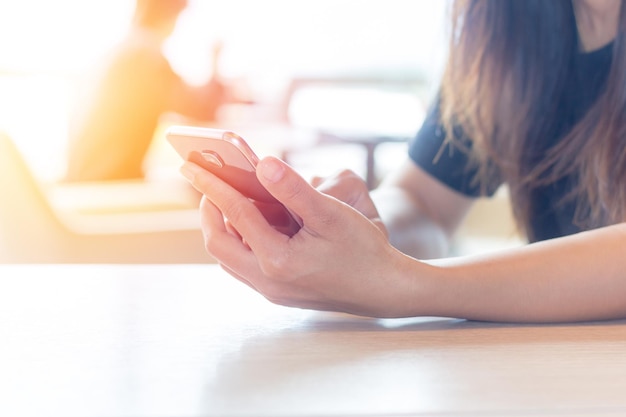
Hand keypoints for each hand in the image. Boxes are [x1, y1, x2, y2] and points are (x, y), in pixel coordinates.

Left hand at [180, 157, 417, 316]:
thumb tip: (263, 163)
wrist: (382, 289)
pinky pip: (244, 266)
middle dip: (209, 211)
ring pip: (229, 259)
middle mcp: (268, 281)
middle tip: (208, 183)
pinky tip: (252, 225)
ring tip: (226, 200)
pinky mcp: (278, 293)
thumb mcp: (331, 214)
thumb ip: (295, 189)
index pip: (235, 216)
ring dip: (223, 228)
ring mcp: (271, 291)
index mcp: (278, 261)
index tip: (193, 166)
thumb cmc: (362, 250)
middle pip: (219, 244)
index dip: (214, 186)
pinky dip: (240, 242)